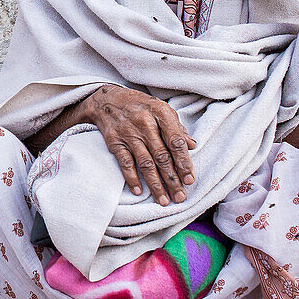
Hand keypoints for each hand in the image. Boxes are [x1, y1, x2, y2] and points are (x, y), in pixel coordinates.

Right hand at [79, 85, 195, 205]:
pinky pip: (125, 162)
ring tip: (163, 200)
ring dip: (155, 184)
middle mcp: (145, 123)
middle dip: (172, 179)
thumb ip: (176, 127)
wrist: (106, 99)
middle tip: (180, 197)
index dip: (184, 162)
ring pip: (145, 163)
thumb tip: (192, 145)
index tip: (189, 179)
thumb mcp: (160, 109)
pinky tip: (139, 191)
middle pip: (162, 156)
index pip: (176, 141)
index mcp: (160, 113)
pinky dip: (132, 178)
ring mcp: (128, 133)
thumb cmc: (139, 105)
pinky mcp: (114, 140)